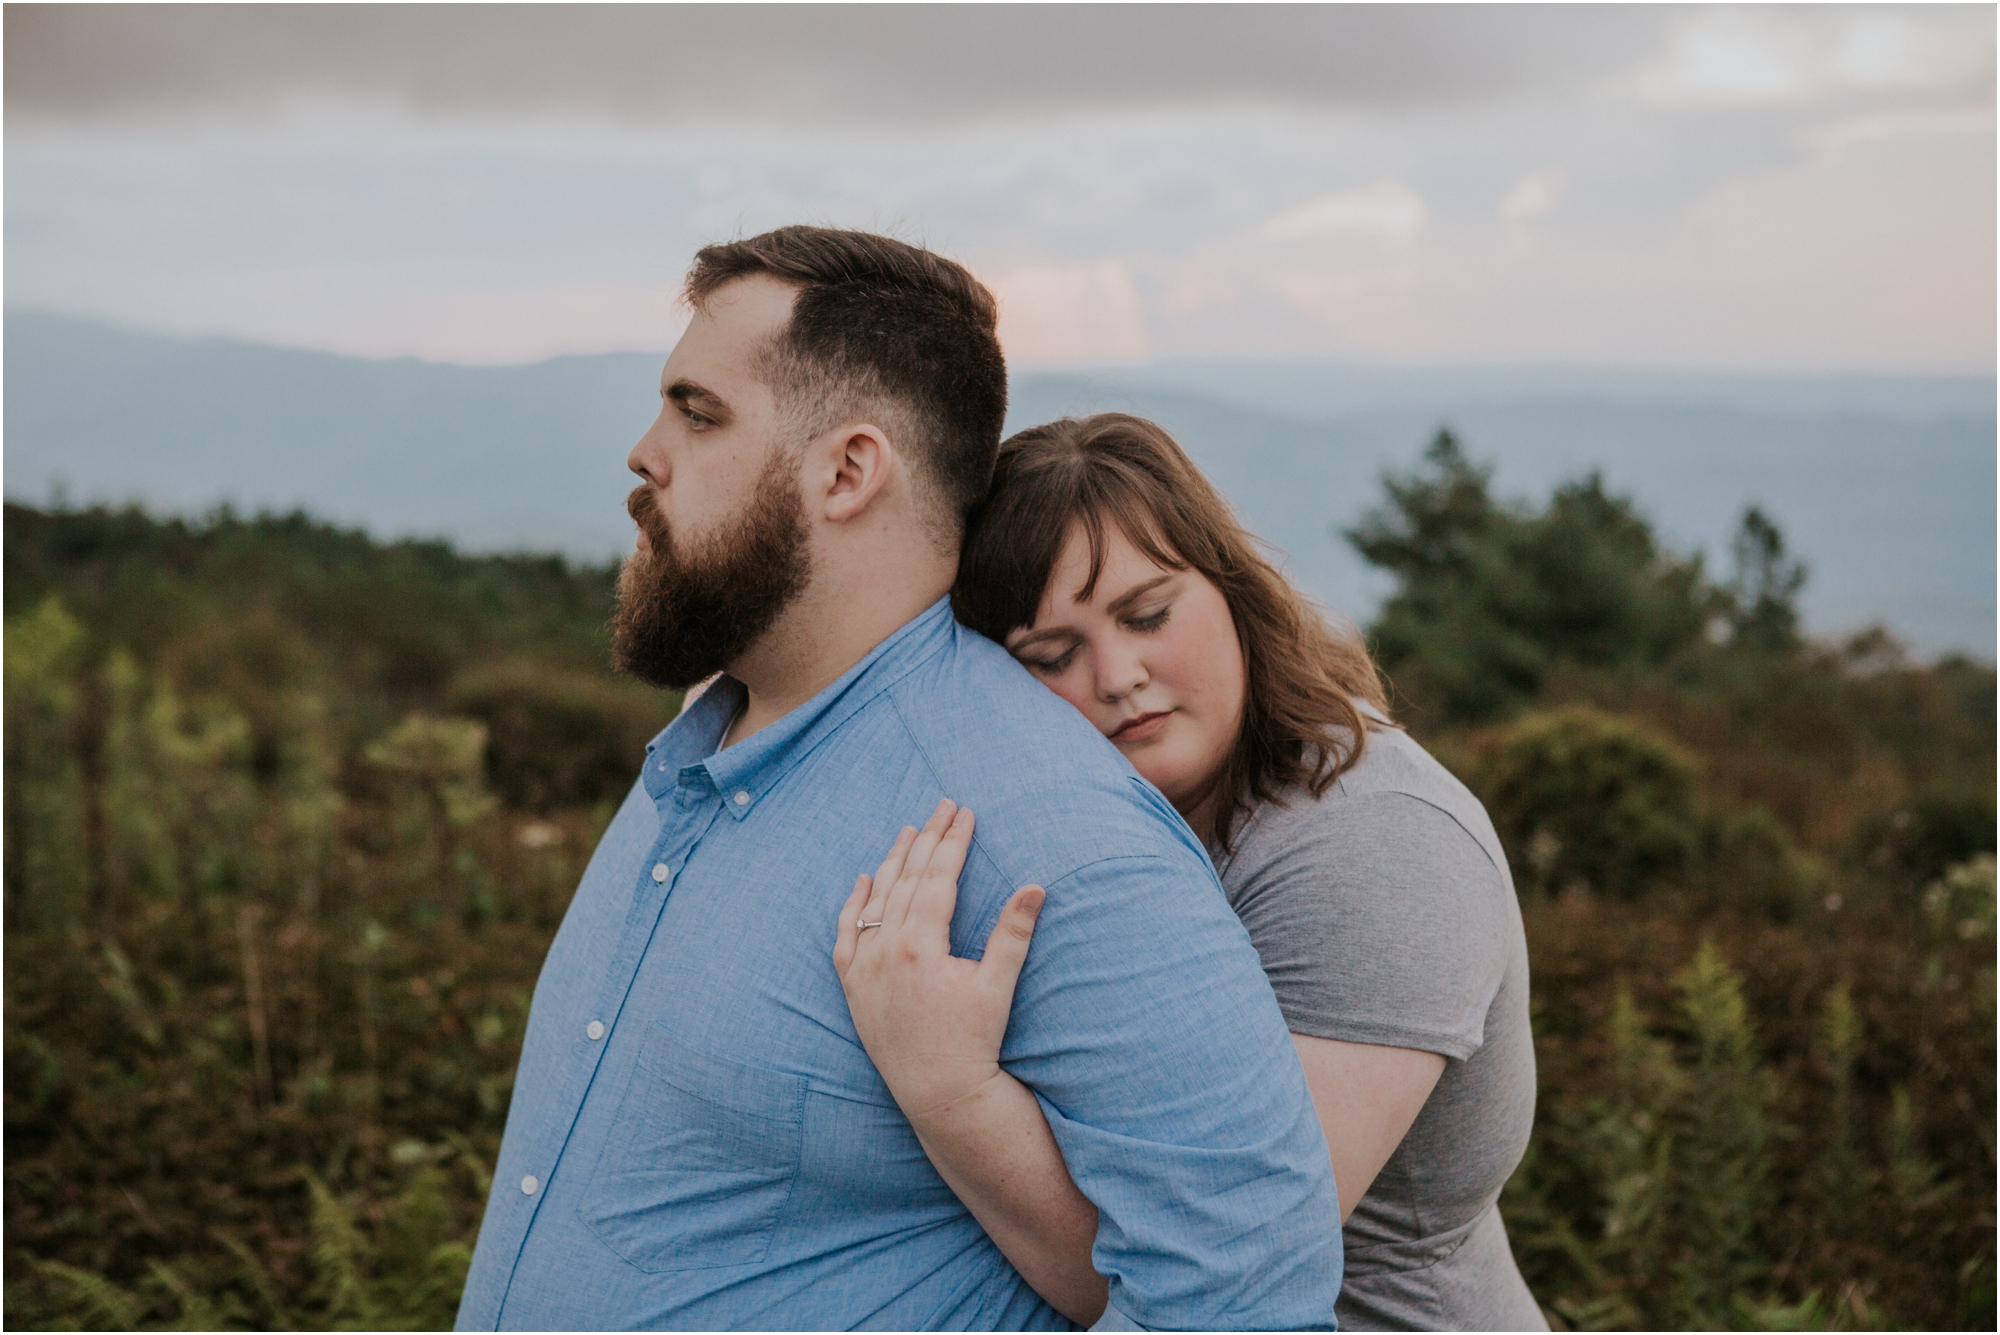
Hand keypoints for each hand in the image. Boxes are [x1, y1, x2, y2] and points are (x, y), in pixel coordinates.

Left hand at [833, 799, 1045, 1121]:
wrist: (939, 1096)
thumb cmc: (974, 1043)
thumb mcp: (997, 987)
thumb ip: (1012, 934)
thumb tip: (1035, 886)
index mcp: (920, 948)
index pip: (937, 879)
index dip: (953, 843)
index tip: (965, 814)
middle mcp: (885, 953)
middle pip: (906, 880)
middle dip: (928, 840)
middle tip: (944, 807)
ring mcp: (864, 969)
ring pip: (876, 900)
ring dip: (893, 862)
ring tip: (910, 830)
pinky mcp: (853, 988)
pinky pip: (846, 936)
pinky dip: (854, 904)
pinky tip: (864, 879)